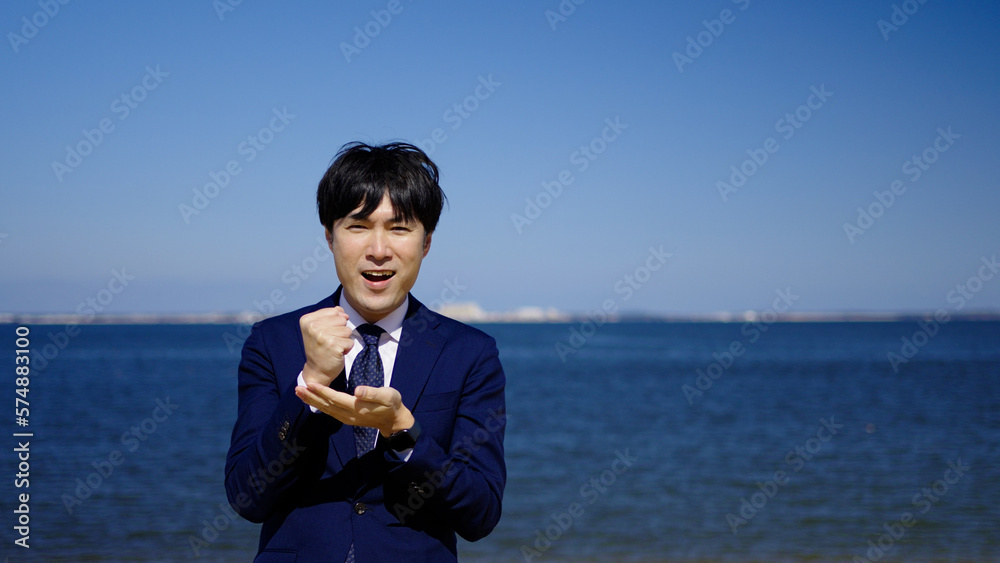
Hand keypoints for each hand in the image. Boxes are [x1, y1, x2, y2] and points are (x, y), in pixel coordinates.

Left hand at [295, 382, 414, 436]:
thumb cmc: (392, 404)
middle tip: (298, 388)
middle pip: (326, 405)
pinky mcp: (347, 419)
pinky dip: (320, 406)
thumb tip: (358, 391)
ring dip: (313, 401)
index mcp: (357, 407)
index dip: (322, 391)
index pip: (335, 398)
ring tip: (300, 394)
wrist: (395, 421)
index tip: (310, 384)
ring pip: (326, 409)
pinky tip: (314, 401)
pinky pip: (330, 412)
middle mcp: (349, 415)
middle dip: (311, 397)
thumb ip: (372, 393)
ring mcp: (347, 418)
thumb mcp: (387, 395)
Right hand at [299, 307, 353, 386]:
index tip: (325, 333)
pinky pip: (350, 341)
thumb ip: (331, 315)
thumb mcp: (320, 328)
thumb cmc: (320, 348)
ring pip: (347, 330)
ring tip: (333, 346)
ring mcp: (322, 335)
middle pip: (342, 320)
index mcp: (307, 320)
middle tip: (330, 341)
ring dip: (344, 340)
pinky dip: (347, 348)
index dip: (335, 323)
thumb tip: (343, 312)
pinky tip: (337, 353)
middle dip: (340, 331)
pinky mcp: (333, 345)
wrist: (317, 370)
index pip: (334, 311)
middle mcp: (313, 326)